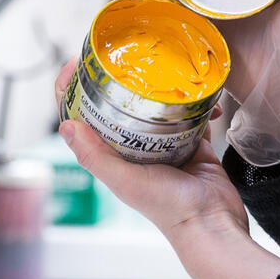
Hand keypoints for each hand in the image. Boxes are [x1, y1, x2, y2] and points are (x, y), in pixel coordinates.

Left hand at [55, 59, 279, 278]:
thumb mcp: (125, 181)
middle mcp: (135, 150)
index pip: (82, 117)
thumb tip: (66, 125)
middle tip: (122, 54)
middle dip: (117, 80)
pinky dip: (197, 104)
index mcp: (113, 157)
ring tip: (167, 70)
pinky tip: (205, 98)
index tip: (75, 63)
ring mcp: (164, 146)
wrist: (213, 224)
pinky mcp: (193, 144)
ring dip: (161, 89)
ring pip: (155, 107)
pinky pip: (191, 116)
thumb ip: (96, 156)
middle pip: (117, 106)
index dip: (72, 90)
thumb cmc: (169, 209)